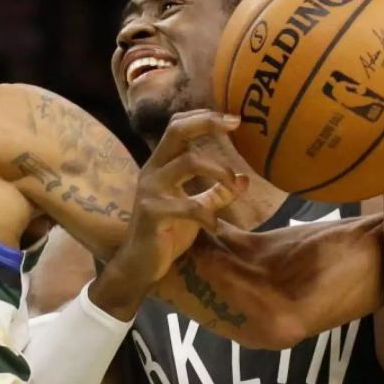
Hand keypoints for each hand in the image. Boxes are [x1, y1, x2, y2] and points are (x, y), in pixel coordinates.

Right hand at [90, 111, 248, 319]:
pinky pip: (189, 205)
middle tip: (236, 125)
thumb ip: (216, 194)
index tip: (234, 119)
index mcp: (161, 166)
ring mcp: (151, 191)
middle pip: (177, 131)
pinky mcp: (153, 213)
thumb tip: (245, 180)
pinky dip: (208, 214)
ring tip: (233, 185)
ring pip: (188, 162)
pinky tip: (214, 226)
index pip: (177, 127)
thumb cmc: (166, 234)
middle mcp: (153, 171)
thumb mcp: (196, 209)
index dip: (203, 118)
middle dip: (207, 123)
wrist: (138, 265)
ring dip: (218, 170)